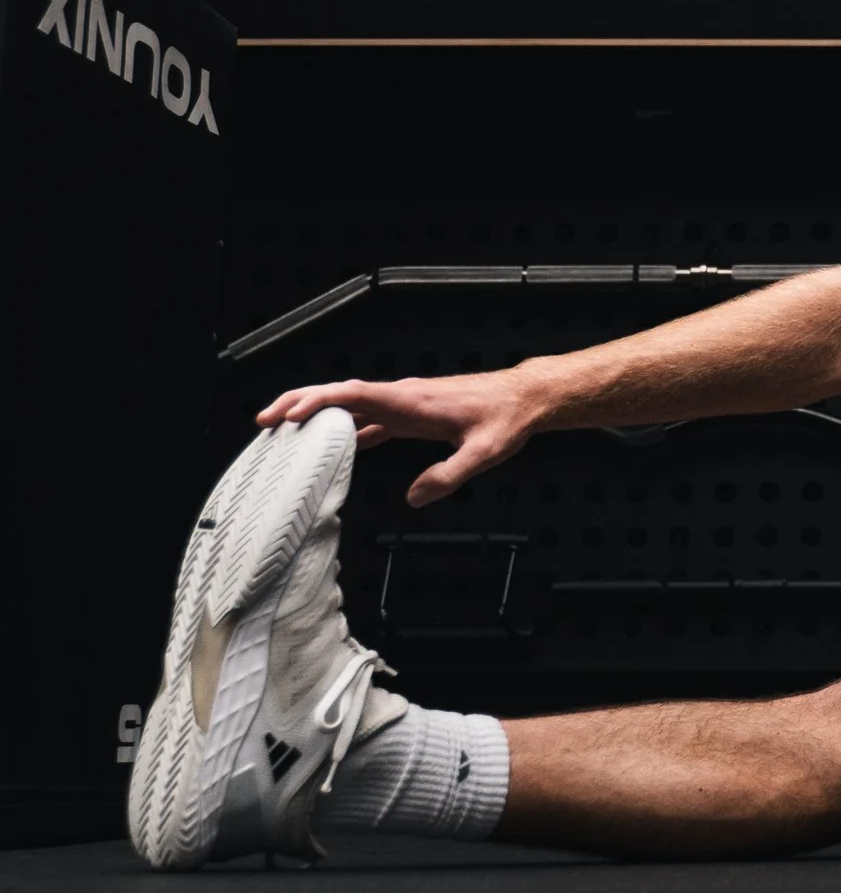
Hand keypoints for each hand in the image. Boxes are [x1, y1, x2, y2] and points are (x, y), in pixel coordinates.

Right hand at [256, 368, 544, 506]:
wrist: (523, 398)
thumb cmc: (505, 419)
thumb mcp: (484, 453)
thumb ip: (449, 475)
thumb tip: (415, 499)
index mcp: (411, 401)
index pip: (354, 394)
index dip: (317, 401)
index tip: (288, 413)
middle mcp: (401, 397)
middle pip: (340, 394)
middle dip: (299, 403)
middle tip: (266, 421)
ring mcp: (404, 404)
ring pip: (350, 405)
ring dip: (317, 415)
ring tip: (285, 433)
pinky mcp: (410, 413)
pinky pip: (368, 417)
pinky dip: (344, 428)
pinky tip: (333, 446)